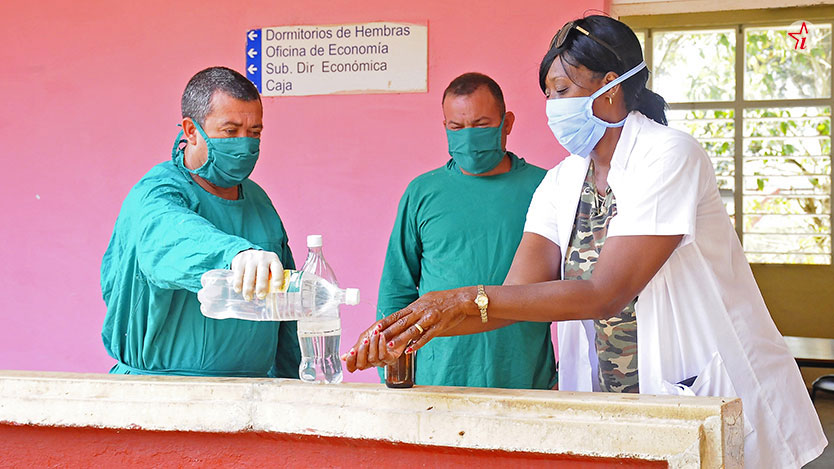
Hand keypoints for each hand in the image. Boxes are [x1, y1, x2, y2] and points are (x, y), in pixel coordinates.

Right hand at [231, 249, 282, 300]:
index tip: (277, 288)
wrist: (250, 253)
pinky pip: (239, 272)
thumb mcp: (270, 269)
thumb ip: (272, 279)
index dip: (278, 278)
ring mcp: (251, 258)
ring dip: (248, 287)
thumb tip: (273, 295)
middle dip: (262, 286)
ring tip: (248, 297)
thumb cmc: (263, 266)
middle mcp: (263, 257)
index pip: (277, 268)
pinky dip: (238, 282)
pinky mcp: (240, 260)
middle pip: (262, 272)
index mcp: (273, 260)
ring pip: (249, 274)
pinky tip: (238, 289)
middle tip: (261, 296)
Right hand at [340, 322, 399, 372]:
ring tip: (375, 333)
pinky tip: (382, 336)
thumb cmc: (380, 331)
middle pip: (361, 366)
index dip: (350, 362)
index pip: (352, 367)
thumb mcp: (365, 337)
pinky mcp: (392, 359)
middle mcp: (371, 362)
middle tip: (365, 340)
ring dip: (373, 344)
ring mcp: (382, 362)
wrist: (395, 324)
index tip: (352, 351)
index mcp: (363, 358)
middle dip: (362, 352)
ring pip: (373, 359)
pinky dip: (382, 345)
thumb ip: (356, 348)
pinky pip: (384, 356)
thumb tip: (343, 358)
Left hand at [342, 287, 476, 371]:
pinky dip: (418, 344)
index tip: (375, 327)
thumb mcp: (427, 299)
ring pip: (412, 330)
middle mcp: (421, 312)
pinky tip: (410, 350)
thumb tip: (405, 314)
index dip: (386, 321)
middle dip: (388, 331)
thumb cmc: (444, 299)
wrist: (462, 299)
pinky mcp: (439, 327)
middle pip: (401, 322)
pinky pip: (426, 337)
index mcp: (416, 305)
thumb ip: (415, 308)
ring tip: (390, 346)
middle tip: (376, 338)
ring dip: (401, 339)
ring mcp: (429, 319)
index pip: (397, 314)